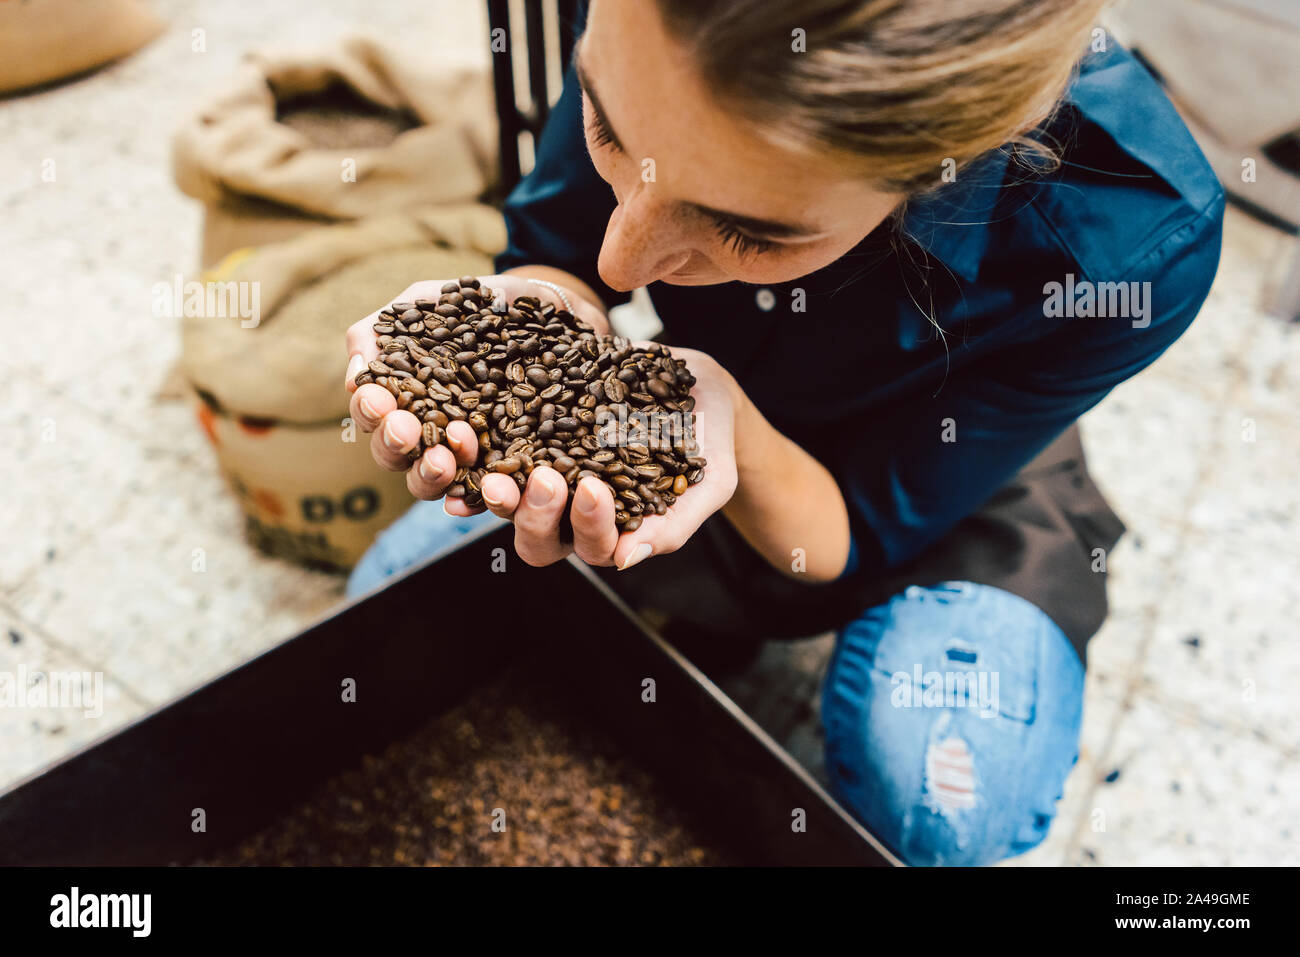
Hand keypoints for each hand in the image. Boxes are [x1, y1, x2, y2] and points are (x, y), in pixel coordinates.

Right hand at [343, 275, 607, 500]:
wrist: (556, 308)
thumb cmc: (486, 303)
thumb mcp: (432, 300)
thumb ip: (386, 328)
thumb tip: (354, 377)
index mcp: (406, 397)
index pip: (375, 416)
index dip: (370, 412)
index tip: (377, 398)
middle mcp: (432, 433)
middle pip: (397, 457)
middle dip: (396, 446)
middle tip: (406, 430)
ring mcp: (472, 455)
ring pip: (434, 482)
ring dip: (430, 475)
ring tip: (445, 458)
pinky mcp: (512, 468)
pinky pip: (489, 495)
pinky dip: (476, 502)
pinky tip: (473, 499)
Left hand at [473, 346, 739, 570]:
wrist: (696, 386)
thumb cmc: (711, 440)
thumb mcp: (711, 481)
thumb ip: (676, 523)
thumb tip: (626, 560)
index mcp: (616, 532)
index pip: (593, 548)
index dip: (588, 527)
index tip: (593, 488)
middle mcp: (573, 515)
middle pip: (538, 539)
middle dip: (536, 514)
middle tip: (543, 479)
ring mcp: (547, 478)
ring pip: (508, 504)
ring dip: (495, 494)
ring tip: (492, 470)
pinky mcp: (529, 439)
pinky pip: (494, 453)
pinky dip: (475, 452)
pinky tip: (462, 435)